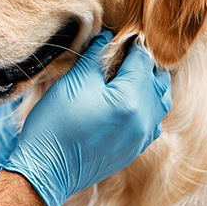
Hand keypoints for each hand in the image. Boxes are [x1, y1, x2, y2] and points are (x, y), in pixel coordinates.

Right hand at [0, 29, 170, 205]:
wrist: (47, 171)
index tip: (120, 34)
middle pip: (158, 80)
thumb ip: (95, 57)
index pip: (142, 60)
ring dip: (148, 84)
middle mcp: (144, 119)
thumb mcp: (73, 82)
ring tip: (128, 74)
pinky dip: (145, 105)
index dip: (131, 43)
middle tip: (123, 52)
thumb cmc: (55, 124)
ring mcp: (142, 137)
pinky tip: (126, 100)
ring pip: (160, 102)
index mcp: (131, 99)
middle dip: (143, 63)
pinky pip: (152, 121)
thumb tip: (108, 38)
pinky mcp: (134, 149)